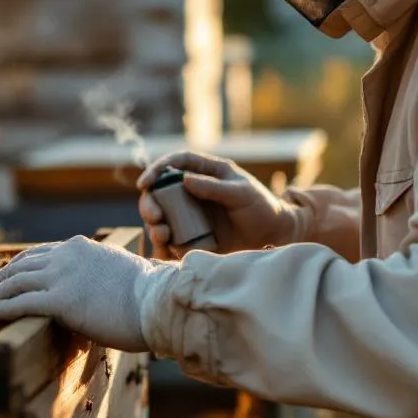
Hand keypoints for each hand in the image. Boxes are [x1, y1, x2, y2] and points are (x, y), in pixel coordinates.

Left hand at [0, 236, 173, 351]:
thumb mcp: (122, 277)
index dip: (13, 269)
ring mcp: (61, 275)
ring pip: (10, 284)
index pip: (36, 255)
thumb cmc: (151, 299)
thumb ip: (103, 278)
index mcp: (80, 247)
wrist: (160, 303)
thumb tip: (103, 292)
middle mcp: (66, 254)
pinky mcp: (59, 299)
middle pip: (16, 267)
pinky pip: (15, 304)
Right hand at [137, 151, 298, 257]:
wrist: (273, 237)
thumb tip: (185, 180)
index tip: (144, 183)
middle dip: (149, 205)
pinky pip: (169, 243)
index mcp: (204, 172)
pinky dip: (162, 248)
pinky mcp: (190, 238)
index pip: (174, 164)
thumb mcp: (241, 193)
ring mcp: (189, 216)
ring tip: (163, 235)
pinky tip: (165, 253)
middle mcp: (191, 193)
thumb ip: (214, 187)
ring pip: (159, 219)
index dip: (156, 170)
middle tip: (155, 217)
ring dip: (154, 227)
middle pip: (158, 193)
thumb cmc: (261, 207)